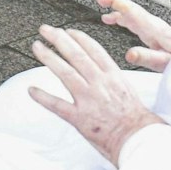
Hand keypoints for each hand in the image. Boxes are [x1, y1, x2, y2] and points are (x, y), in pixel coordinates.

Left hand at [27, 26, 164, 166]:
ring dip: (49, 57)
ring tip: (37, 47)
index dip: (79, 38)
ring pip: (65, 73)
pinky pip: (57, 105)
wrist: (138, 139)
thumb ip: (112, 78)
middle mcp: (100, 84)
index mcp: (113, 76)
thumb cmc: (135, 119)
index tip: (68, 31)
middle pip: (76, 55)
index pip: (94, 50)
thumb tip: (100, 68)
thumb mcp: (127, 89)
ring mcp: (88, 100)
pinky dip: (43, 96)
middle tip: (46, 30)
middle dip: (59, 39)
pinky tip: (32, 90)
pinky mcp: (79, 118)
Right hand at [88, 0, 170, 71]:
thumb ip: (147, 58)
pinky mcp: (150, 30)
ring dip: (112, 2)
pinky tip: (109, 18)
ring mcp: (151, 26)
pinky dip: (118, 14)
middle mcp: (151, 24)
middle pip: (127, 5)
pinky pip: (130, 18)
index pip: (131, 11)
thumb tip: (129, 54)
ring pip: (128, 9)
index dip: (115, 2)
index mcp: (153, 29)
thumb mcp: (165, 63)